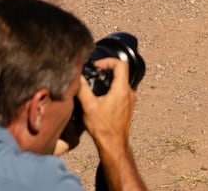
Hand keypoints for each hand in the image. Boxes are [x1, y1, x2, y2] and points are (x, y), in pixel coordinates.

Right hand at [74, 60, 145, 190]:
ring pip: (122, 82)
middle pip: (122, 72)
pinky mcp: (128, 107)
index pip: (121, 64)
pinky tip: (101, 98)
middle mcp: (129, 93)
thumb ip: (82, 89)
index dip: (108, 61)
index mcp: (121, 89)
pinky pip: (122, 91)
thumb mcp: (89, 106)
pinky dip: (113, 89)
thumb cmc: (103, 128)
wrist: (113, 145)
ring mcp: (130, 100)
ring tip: (96, 85)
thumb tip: (77, 77)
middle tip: (95, 73)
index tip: (97, 66)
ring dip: (110, 80)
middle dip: (107, 70)